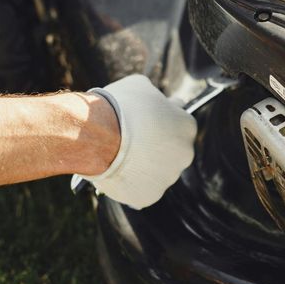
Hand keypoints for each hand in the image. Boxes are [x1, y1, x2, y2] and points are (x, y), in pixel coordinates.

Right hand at [77, 75, 196, 208]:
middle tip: (132, 142)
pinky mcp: (150, 196)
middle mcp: (185, 154)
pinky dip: (130, 184)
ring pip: (157, 173)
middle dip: (155, 148)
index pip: (179, 125)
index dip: (162, 124)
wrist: (97, 135)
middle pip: (172, 152)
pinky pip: (141, 190)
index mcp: (187, 126)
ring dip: (143, 167)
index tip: (146, 124)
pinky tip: (116, 173)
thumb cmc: (118, 106)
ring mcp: (168, 177)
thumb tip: (160, 100)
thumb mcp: (140, 86)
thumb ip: (155, 97)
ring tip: (119, 157)